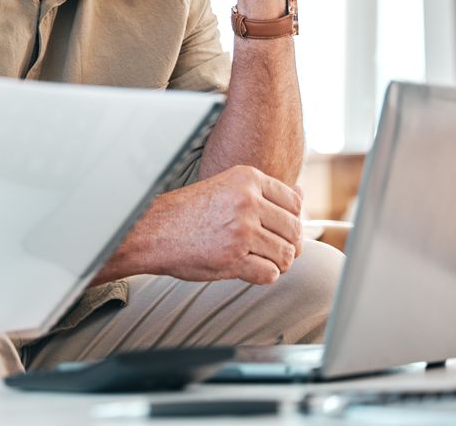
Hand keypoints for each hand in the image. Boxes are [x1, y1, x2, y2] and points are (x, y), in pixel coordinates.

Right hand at [147, 165, 303, 284]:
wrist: (153, 231)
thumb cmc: (190, 212)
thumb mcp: (227, 188)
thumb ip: (264, 192)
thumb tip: (302, 195)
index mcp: (247, 178)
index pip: (294, 202)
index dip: (290, 220)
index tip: (276, 229)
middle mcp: (247, 201)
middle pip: (294, 230)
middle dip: (288, 245)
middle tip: (272, 250)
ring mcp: (241, 230)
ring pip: (286, 255)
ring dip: (276, 263)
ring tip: (257, 260)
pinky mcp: (233, 258)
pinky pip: (270, 274)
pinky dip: (263, 276)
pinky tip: (247, 268)